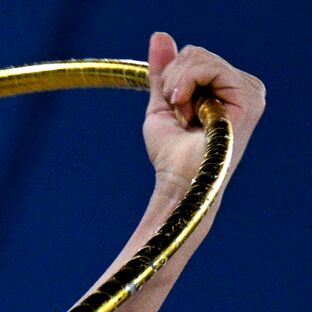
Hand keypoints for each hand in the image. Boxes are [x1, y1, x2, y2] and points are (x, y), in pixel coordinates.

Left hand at [144, 32, 264, 189]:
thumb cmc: (171, 152)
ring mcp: (248, 89)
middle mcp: (242, 85)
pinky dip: (185, 86)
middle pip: (195, 53)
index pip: (193, 56)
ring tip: (186, 116)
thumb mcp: (162, 103)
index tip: (175, 109)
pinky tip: (189, 111)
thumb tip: (159, 36)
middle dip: (173, 82)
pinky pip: (206, 67)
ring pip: (198, 57)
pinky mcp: (248, 94)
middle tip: (180, 114)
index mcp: (227, 87)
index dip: (171, 79)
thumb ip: (164, 70)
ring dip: (177, 88)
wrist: (178, 179)